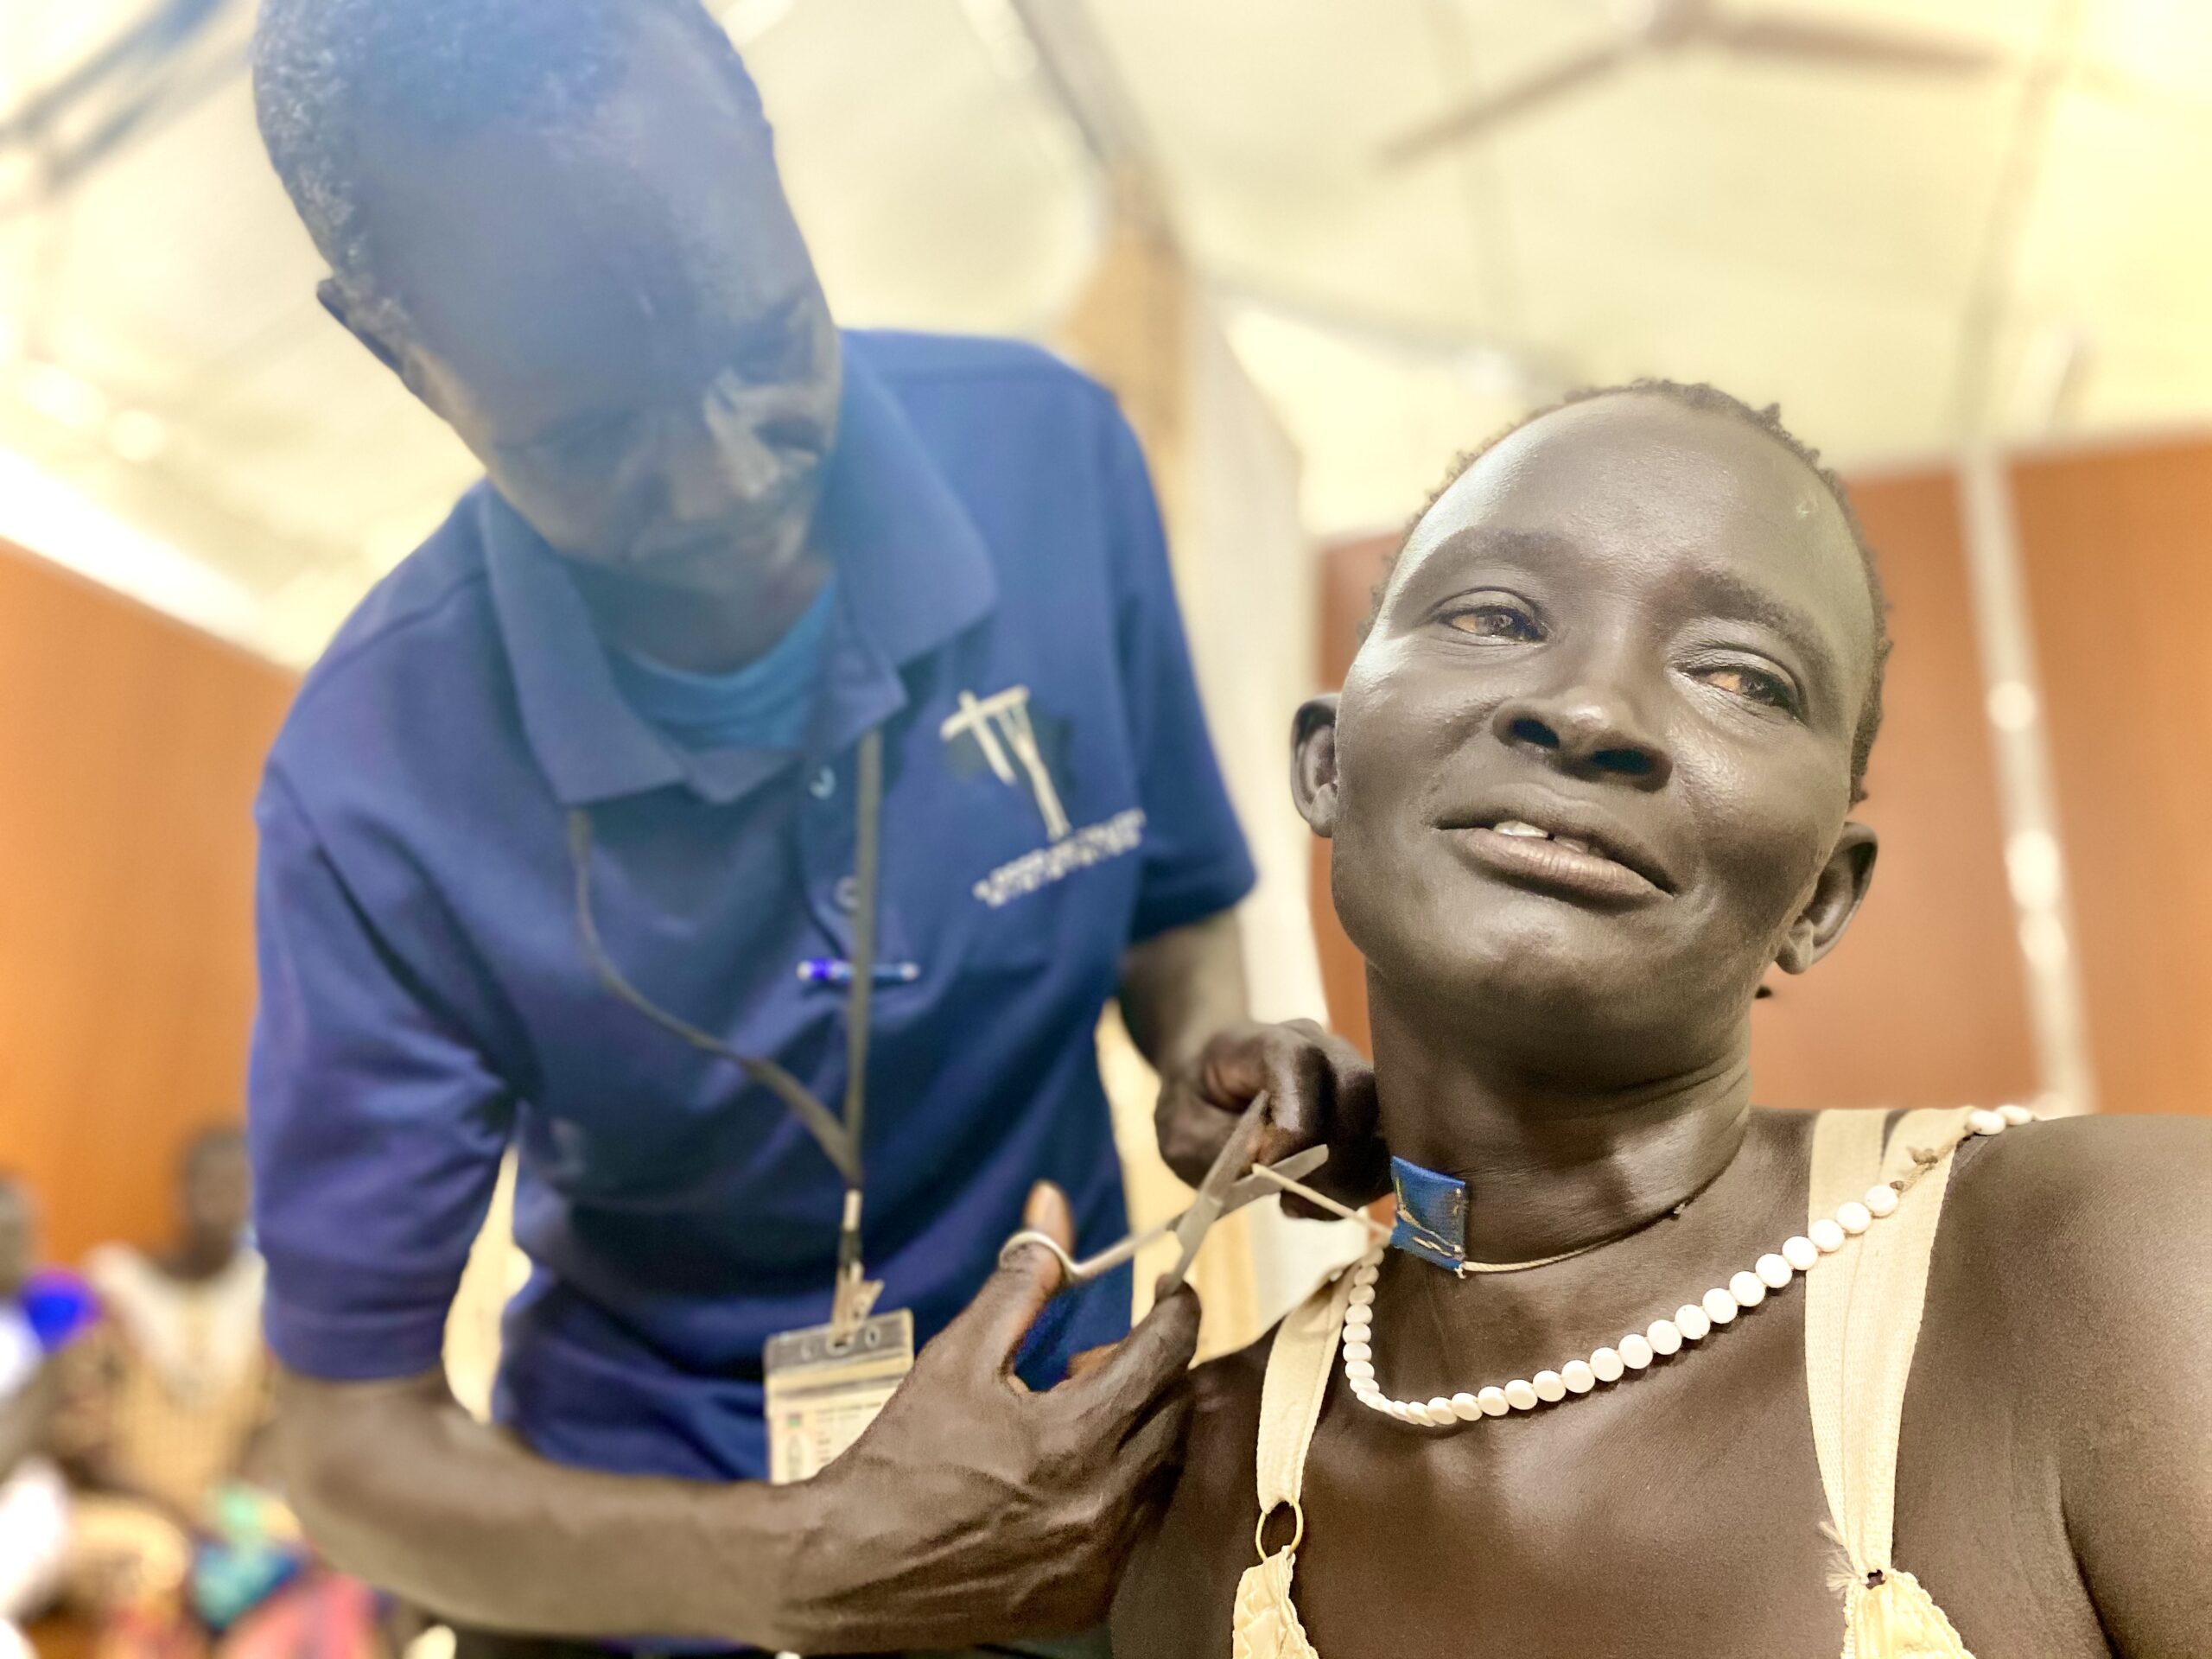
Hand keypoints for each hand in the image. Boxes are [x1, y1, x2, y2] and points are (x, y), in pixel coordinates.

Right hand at [781, 1184, 1200, 1652]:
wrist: (851, 1568)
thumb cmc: (901, 1455)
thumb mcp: (958, 1355)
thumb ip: (1021, 1278)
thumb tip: (1053, 1203)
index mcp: (1074, 1435)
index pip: (1166, 1351)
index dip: (1175, 1310)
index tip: (1170, 1292)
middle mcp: (1102, 1502)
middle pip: (1174, 1408)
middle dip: (1146, 1371)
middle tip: (1087, 1364)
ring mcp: (1101, 1559)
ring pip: (1161, 1469)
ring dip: (1135, 1431)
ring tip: (1071, 1424)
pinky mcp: (1090, 1599)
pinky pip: (1138, 1527)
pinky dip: (1118, 1492)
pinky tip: (1066, 1481)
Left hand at [1154, 1018, 1387, 1216]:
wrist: (1212, 1083)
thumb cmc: (1195, 1103)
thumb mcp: (1181, 1131)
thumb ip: (1220, 1145)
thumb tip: (1270, 1164)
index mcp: (1265, 1042)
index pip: (1301, 1062)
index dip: (1296, 1120)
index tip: (1268, 1166)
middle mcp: (1322, 1049)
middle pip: (1359, 1089)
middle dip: (1335, 1157)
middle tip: (1292, 1201)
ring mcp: (1351, 1077)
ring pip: (1383, 1122)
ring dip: (1352, 1178)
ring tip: (1300, 1206)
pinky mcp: (1368, 1112)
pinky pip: (1384, 1150)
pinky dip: (1360, 1185)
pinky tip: (1318, 1201)